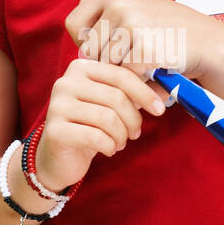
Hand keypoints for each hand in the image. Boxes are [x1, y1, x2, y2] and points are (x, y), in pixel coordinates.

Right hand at [35, 55, 169, 191]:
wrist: (58, 156)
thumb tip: (168, 89)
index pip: (120, 75)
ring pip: (107, 118)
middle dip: (133, 119)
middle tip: (135, 133)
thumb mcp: (112, 106)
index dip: (144, 93)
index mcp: (80, 68)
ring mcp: (57, 106)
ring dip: (122, 135)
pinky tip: (108, 149)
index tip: (159, 110)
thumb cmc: (89, 125)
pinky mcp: (55, 130)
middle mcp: (65, 83)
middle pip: (115, 98)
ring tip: (120, 142)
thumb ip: (135, 95)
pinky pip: (95, 137)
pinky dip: (109, 146)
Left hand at [64, 0, 218, 85]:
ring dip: (123, 73)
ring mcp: (132, 24)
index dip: (86, 43)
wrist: (207, 43)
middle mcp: (118, 4)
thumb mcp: (137, 8)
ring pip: (106, 65)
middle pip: (88, 50)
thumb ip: (107, 9)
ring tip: (146, 62)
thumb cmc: (168, 30)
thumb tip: (78, 3)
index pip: (73, 26)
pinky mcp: (145, 48)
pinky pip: (126, 75)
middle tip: (133, 58)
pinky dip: (138, 80)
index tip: (108, 48)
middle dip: (106, 62)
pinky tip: (155, 69)